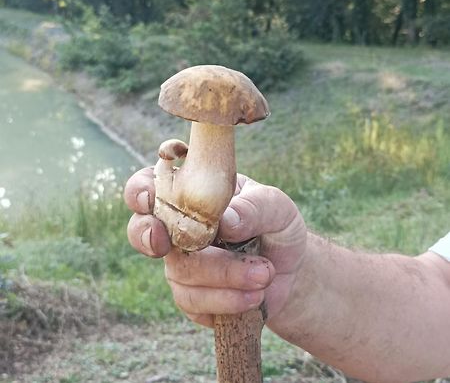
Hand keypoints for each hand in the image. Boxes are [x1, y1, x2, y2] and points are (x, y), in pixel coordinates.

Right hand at [124, 167, 306, 329]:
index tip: (150, 197)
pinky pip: (193, 301)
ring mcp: (182, 262)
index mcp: (193, 192)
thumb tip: (226, 221)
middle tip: (163, 242)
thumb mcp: (277, 207)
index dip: (141, 189)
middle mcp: (179, 226)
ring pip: (179, 270)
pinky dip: (227, 301)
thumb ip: (254, 208)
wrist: (291, 270)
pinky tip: (255, 296)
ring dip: (223, 275)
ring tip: (264, 275)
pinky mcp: (192, 296)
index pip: (152, 182)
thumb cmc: (277, 226)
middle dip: (147, 236)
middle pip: (140, 230)